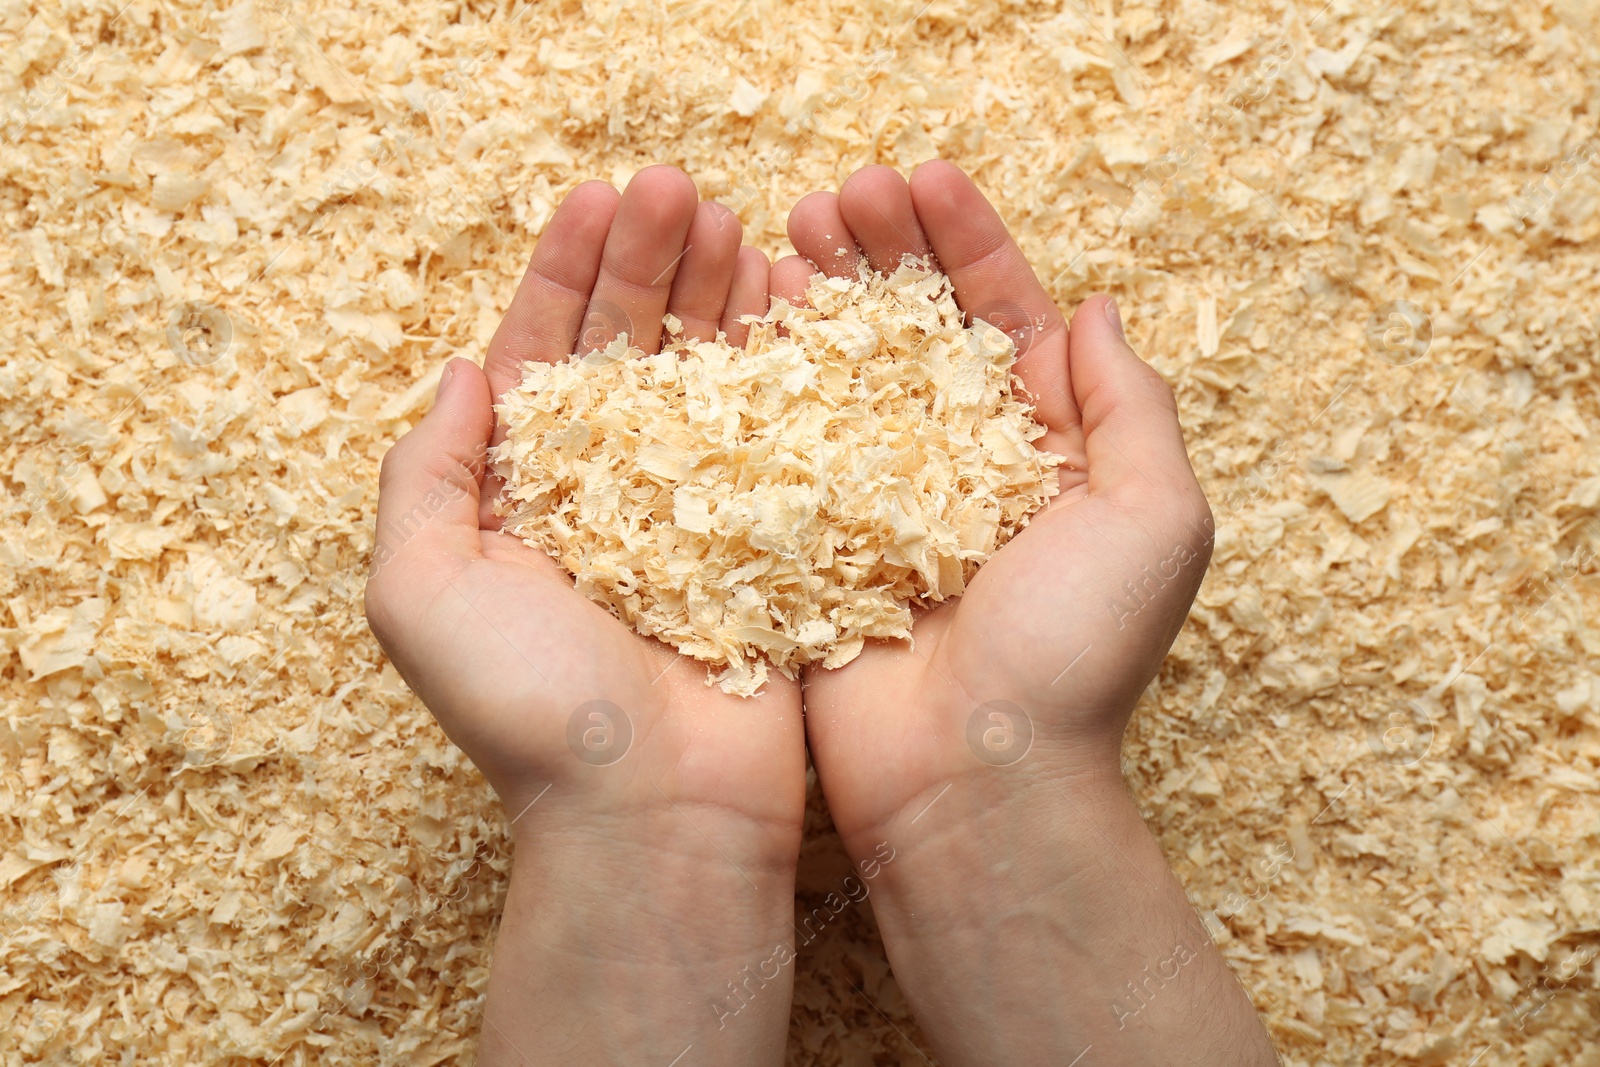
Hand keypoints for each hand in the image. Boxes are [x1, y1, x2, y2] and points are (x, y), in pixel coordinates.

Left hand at [365, 166, 804, 1065]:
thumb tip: (463, 373)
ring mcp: (696, 508)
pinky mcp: (770, 531)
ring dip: (715, 291)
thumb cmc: (532, 707)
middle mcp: (609, 490)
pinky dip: (781, 357)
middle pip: (628, 346)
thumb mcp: (421, 588)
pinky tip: (790, 293)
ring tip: (733, 218)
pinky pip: (776, 426)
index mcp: (524, 492)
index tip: (595, 200)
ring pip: (705, 372)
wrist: (659, 807)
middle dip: (648, 261)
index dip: (562, 274)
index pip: (541, 354)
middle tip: (677, 187)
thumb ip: (423, 474)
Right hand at [779, 162, 1276, 1064]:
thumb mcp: (1154, 520)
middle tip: (837, 194)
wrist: (971, 779)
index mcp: (1046, 447)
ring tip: (788, 228)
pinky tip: (750, 312)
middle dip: (884, 249)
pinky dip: (772, 368)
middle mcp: (962, 461)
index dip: (968, 241)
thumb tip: (1094, 310)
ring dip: (823, 290)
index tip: (922, 177)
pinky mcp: (817, 534)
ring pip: (849, 366)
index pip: (1005, 315)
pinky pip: (790, 436)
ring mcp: (884, 496)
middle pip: (919, 325)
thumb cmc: (1073, 656)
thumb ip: (1133, 409)